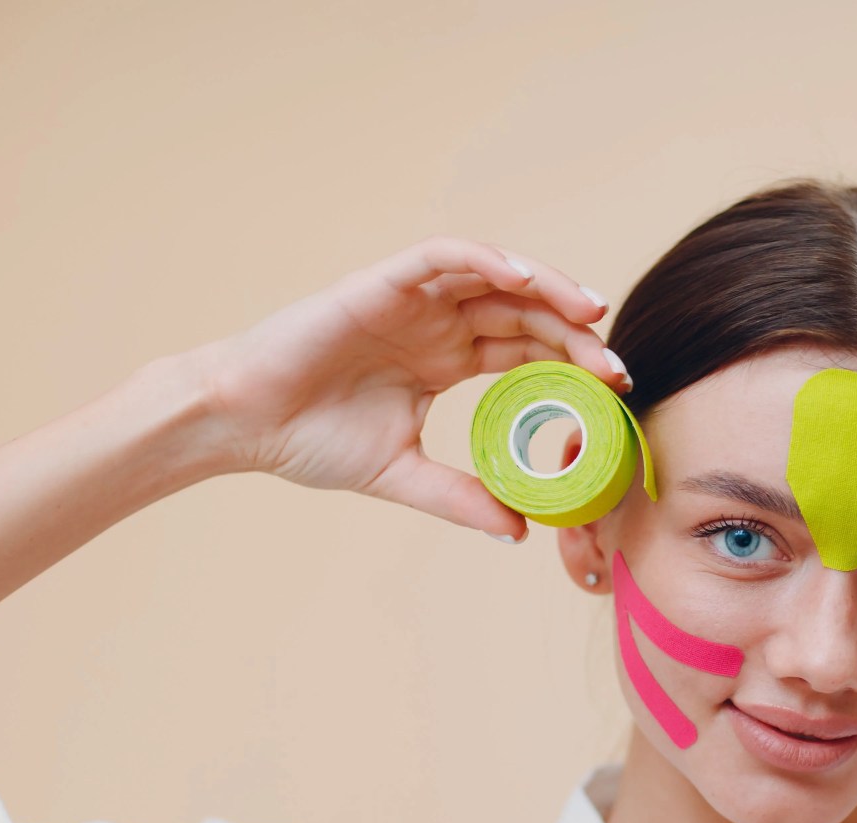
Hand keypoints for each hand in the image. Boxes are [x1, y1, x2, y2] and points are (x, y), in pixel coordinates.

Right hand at [185, 235, 626, 539]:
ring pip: (495, 275)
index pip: (526, 351)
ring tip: (590, 311)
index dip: (572, 364)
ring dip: (545, 286)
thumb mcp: (403, 476)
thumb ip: (461, 499)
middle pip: (525, 313)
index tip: (614, 390)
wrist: (242, 424)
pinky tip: (520, 277)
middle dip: (575, 333)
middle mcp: (437, 323)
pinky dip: (483, 258)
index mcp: (447, 360)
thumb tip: (517, 532)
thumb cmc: (310, 442)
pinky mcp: (381, 282)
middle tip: (615, 364)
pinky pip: (442, 256)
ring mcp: (412, 300)